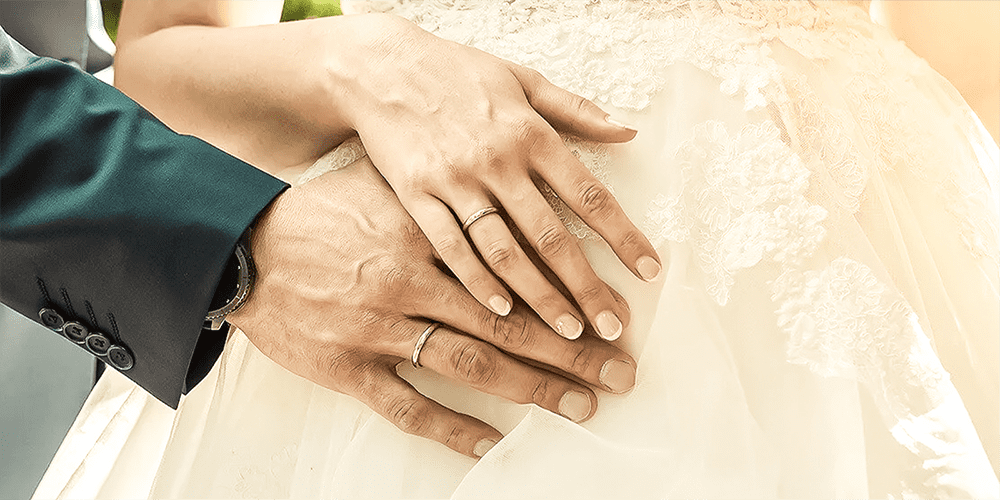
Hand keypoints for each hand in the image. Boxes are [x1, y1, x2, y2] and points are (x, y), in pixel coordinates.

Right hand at [228, 158, 637, 457]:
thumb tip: (506, 186)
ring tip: (582, 407)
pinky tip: (492, 443)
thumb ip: (448, 194)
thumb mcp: (386, 185)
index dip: (570, 296)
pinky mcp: (350, 369)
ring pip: (472, 364)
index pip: (517, 271)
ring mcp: (381, 330)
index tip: (612, 318)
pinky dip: (452, 428)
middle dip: (572, 352)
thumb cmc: (321, 213)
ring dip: (533, 388)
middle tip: (620, 373)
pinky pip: (408, 407)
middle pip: (510, 323)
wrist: (243, 249)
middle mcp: (413, 284)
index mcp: (430, 235)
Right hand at [336, 14, 661, 340]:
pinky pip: (451, 249)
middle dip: (585, 286)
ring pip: (503, 251)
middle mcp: (497, 162)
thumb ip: (575, 109)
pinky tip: (502, 313)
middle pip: (550, 236)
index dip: (623, 235)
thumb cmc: (456, 72)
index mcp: (529, 133)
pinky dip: (478, 282)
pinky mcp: (416, 197)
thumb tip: (627, 131)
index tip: (650, 271)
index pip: (588, 193)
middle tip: (612, 326)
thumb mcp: (521, 78)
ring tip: (567, 334)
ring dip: (538, 297)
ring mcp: (455, 182)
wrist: (380, 68)